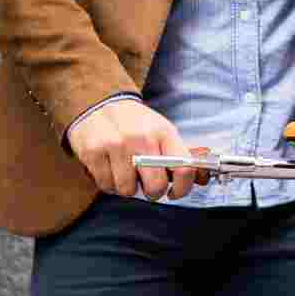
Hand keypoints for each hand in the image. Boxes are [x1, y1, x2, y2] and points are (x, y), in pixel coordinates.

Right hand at [68, 100, 203, 200]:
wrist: (100, 102)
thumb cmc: (134, 123)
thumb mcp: (160, 129)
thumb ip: (176, 154)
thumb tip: (201, 179)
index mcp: (163, 132)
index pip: (183, 168)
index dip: (183, 188)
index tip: (175, 193)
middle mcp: (141, 138)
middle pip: (156, 186)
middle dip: (153, 192)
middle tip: (148, 185)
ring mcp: (116, 145)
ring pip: (128, 190)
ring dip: (127, 187)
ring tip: (125, 171)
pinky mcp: (94, 152)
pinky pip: (107, 185)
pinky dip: (109, 183)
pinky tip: (110, 169)